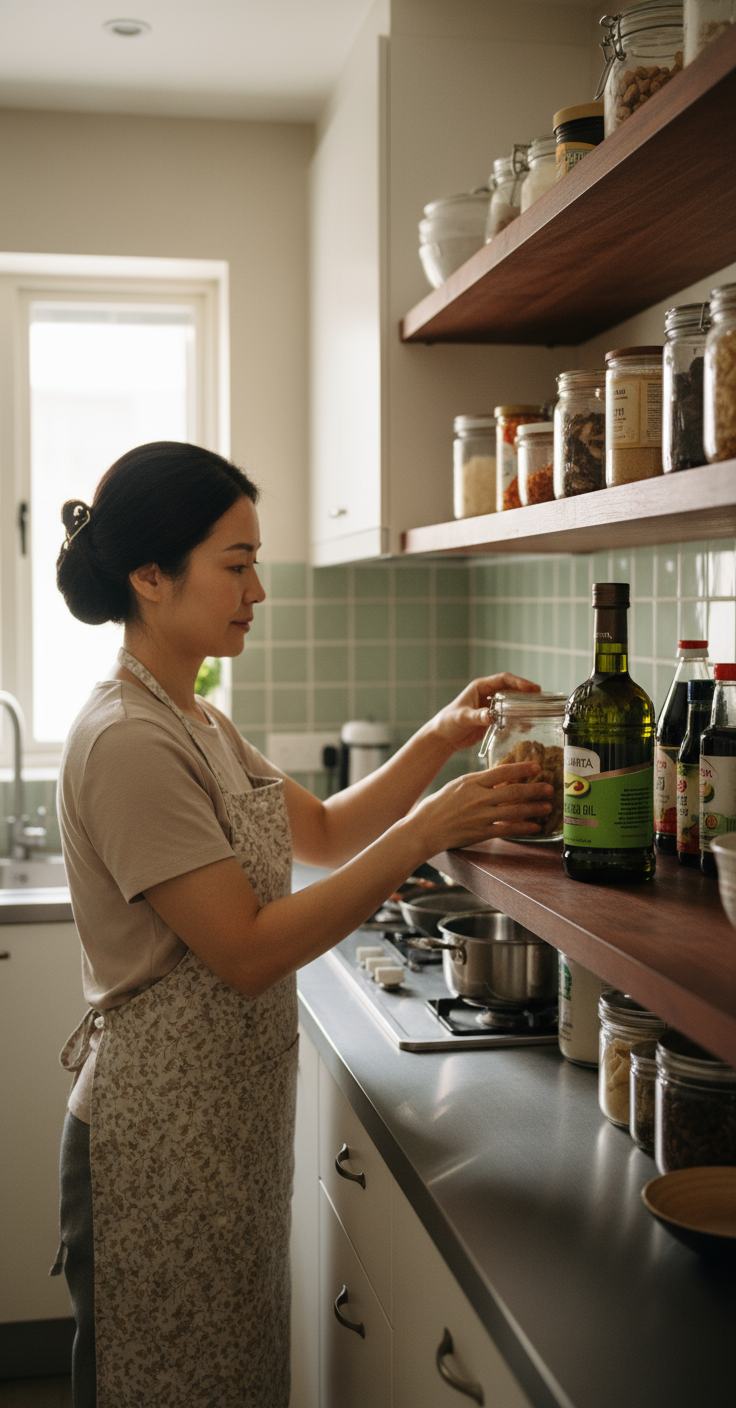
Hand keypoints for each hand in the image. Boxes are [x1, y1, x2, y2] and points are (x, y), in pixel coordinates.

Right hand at [412, 759, 553, 852]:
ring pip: (513, 810)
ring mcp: (480, 816)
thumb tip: (500, 777)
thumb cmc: (439, 806)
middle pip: (512, 791)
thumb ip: (479, 782)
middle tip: (550, 788)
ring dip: (534, 808)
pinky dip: (523, 828)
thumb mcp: (457, 786)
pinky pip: (507, 829)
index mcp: (471, 782)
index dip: (521, 768)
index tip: (537, 766)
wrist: (424, 829)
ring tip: (547, 806)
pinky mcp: (480, 833)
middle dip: (534, 789)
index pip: (501, 772)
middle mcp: (477, 798)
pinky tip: (535, 826)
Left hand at [431, 674, 540, 752]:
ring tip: (537, 713)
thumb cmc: (448, 722)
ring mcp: (492, 707)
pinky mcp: (493, 719)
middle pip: (512, 690)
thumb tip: (490, 716)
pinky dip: (518, 720)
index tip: (533, 688)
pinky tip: (526, 726)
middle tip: (542, 699)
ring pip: (513, 704)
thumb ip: (476, 716)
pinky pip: (509, 717)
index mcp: (480, 687)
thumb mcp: (462, 718)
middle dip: (527, 694)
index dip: (520, 682)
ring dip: (524, 707)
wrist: (444, 737)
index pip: (504, 680)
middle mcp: (488, 695)